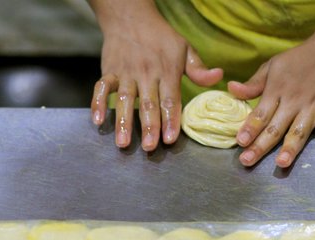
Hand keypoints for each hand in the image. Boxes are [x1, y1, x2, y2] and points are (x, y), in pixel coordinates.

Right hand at [90, 0, 221, 150]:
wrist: (130, 17)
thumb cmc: (160, 38)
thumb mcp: (184, 48)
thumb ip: (199, 69)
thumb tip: (218, 77)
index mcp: (167, 70)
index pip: (170, 99)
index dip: (171, 119)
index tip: (171, 139)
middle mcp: (146, 73)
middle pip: (148, 103)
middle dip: (149, 126)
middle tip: (149, 148)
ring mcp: (126, 72)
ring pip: (125, 99)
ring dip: (123, 121)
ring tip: (123, 143)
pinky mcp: (109, 71)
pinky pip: (101, 87)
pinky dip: (97, 102)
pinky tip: (97, 120)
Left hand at [228, 38, 314, 167]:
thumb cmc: (299, 60)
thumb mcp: (272, 67)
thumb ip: (253, 84)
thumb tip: (231, 89)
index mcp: (277, 90)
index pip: (260, 114)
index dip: (250, 128)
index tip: (240, 142)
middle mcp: (294, 101)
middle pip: (275, 128)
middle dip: (260, 145)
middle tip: (247, 161)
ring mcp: (314, 106)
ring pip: (299, 131)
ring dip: (291, 147)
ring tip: (281, 163)